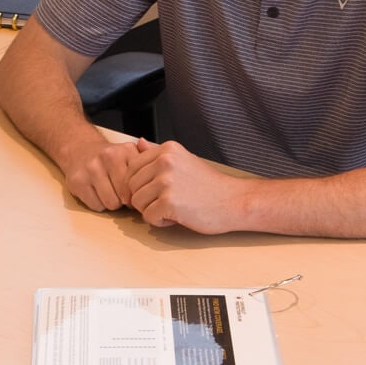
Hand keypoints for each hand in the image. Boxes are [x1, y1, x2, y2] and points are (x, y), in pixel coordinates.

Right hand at [60, 138, 149, 211]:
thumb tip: (164, 182)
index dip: (139, 193)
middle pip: (127, 197)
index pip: (141, 185)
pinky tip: (96, 193)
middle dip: (125, 200)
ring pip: (111, 204)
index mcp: (126, 151)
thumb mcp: (131, 155)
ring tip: (109, 192)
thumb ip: (149, 164)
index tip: (136, 192)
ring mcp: (91, 168)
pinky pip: (96, 205)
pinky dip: (97, 204)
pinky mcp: (78, 181)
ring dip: (112, 203)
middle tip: (121, 194)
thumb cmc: (109, 158)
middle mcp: (108, 157)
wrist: (79, 148)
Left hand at [128, 140, 245, 233]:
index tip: (154, 192)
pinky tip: (177, 217)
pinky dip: (160, 222)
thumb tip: (137, 142)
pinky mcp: (169, 202)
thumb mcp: (183, 160)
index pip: (132, 167)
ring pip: (136, 202)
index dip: (138, 184)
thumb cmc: (209, 185)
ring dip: (151, 211)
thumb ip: (157, 153)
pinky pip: (148, 217)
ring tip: (173, 209)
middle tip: (166, 202)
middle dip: (144, 199)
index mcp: (167, 150)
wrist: (234, 201)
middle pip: (131, 186)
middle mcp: (164, 161)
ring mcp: (166, 181)